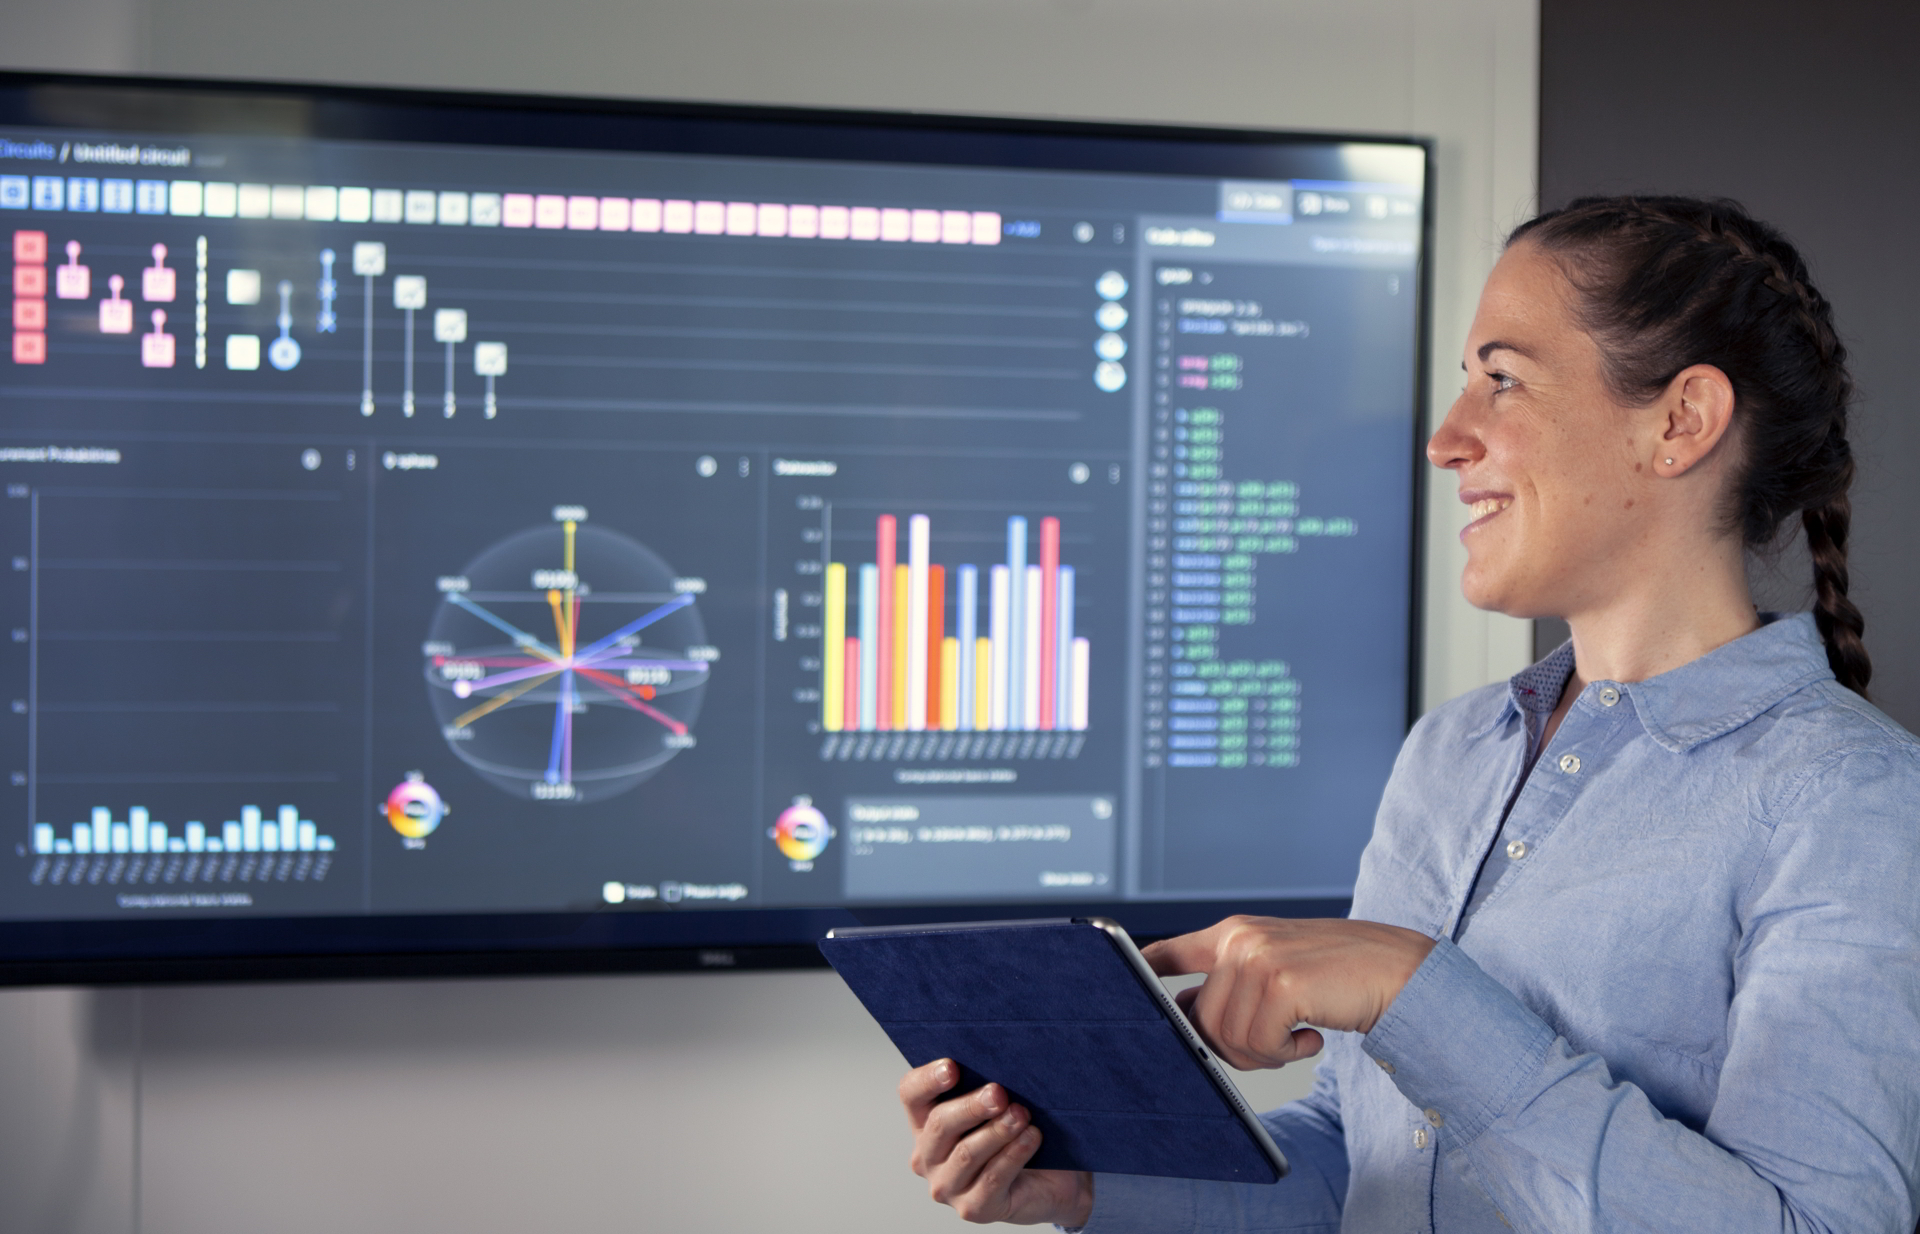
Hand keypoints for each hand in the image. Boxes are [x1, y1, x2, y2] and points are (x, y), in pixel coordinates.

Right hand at [898, 1059, 1093, 1225]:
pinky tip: (1030, 1137)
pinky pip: (992, 1178)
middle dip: (972, 1106)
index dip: (928, 1079)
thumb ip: (987, 1086)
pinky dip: (1013, 1154)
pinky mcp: (973, 1208)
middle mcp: (928, 1156)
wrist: (1046, 1180)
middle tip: (999, 1093)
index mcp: (924, 1122)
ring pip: (967, 1153)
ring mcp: (947, 1186)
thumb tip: (998, 1060)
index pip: (911, 1094)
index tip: (952, 1067)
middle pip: (940, 1123)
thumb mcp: (996, 1105)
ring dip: (998, 1130)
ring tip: (1021, 1114)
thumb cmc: (1014, 1134)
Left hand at [1143, 916, 1435, 1070]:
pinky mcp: (1281, 982)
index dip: (1139, 976)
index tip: (1115, 988)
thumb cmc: (1340, 976)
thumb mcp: (1278, 969)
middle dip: (1234, 1049)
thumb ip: (1232, 985)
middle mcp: (1239, 939)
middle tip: (1276, 1042)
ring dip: (1265, 1054)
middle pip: (1198, 1022)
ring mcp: (1258, 957)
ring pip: (1227, 1039)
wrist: (1402, 972)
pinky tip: (1311, 1036)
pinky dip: (1287, 1054)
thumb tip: (1185, 1021)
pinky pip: (1259, 1045)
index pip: (1166, 953)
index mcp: (1233, 934)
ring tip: (1296, 1035)